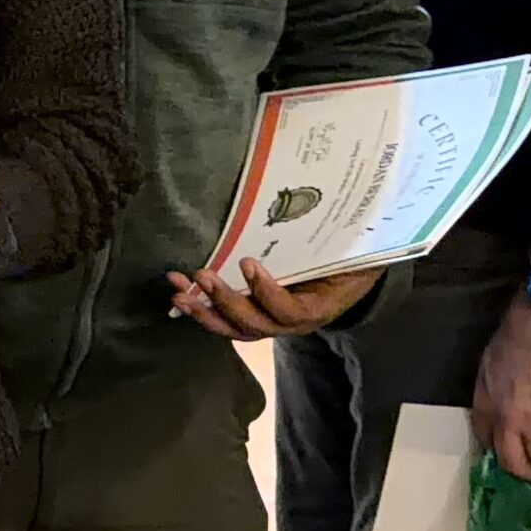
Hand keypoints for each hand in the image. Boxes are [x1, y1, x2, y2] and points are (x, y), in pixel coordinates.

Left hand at [167, 261, 380, 339]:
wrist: (352, 276)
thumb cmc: (348, 259)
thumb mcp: (348, 252)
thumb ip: (334, 242)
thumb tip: (327, 202)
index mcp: (317, 308)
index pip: (289, 311)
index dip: (267, 292)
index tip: (248, 262)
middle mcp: (292, 323)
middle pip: (255, 324)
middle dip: (225, 301)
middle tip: (202, 275)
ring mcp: (271, 323)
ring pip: (235, 328)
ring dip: (204, 311)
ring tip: (178, 295)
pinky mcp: (253, 318)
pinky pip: (227, 322)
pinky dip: (202, 310)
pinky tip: (179, 295)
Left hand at [472, 304, 530, 480]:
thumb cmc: (519, 335)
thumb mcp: (492, 364)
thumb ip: (496, 389)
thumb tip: (509, 402)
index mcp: (485, 403)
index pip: (486, 440)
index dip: (502, 451)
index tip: (516, 454)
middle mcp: (506, 420)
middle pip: (513, 462)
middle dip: (530, 473)